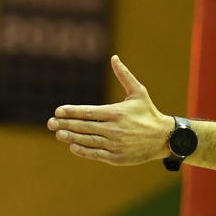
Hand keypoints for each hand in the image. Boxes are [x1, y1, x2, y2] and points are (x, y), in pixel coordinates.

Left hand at [48, 56, 173, 164]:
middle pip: (84, 127)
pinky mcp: (118, 158)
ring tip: (59, 134)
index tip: (58, 111)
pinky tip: (73, 146)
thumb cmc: (149, 113)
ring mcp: (116, 145)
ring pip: (88, 141)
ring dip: (71, 137)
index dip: (72, 112)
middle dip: (66, 124)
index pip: (89, 112)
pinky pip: (96, 154)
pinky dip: (83, 151)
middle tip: (51, 123)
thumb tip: (114, 58)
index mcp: (117, 113)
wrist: (164, 138)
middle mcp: (115, 129)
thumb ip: (124, 76)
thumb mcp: (138, 93)